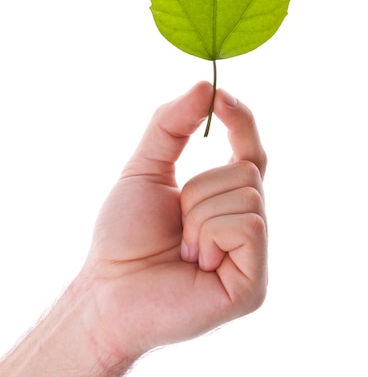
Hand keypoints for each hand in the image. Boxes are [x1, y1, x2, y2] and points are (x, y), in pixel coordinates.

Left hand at [83, 81, 267, 364]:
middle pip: (247, 172)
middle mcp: (246, 226)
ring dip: (199, 216)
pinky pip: (248, 226)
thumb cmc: (124, 235)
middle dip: (199, 189)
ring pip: (247, 196)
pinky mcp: (253, 284)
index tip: (220, 97)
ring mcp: (253, 257)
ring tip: (182, 249)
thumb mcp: (145, 168)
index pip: (250, 152)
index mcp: (226, 202)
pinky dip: (210, 235)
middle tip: (176, 225)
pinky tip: (194, 263)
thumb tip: (204, 86)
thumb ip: (171, 125)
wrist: (106, 291)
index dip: (241, 122)